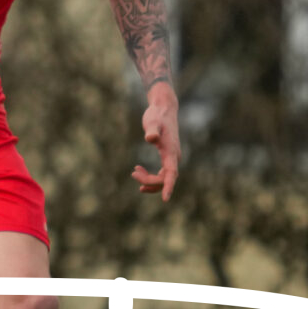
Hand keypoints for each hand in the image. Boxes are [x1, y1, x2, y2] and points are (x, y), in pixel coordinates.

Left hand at [132, 82, 180, 200]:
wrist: (164, 109)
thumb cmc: (157, 115)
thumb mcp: (152, 121)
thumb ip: (152, 130)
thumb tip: (151, 138)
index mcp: (171, 152)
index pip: (172, 174)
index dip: (168, 186)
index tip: (166, 199)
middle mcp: (174, 157)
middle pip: (164, 178)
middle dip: (149, 181)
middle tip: (134, 173)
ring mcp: (172, 158)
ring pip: (163, 178)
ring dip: (149, 180)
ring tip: (134, 173)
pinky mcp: (167, 156)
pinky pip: (162, 173)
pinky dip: (151, 176)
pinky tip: (138, 170)